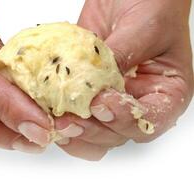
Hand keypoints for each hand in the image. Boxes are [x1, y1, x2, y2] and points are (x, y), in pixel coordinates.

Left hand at [55, 0, 193, 160]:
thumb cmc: (154, 6)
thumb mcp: (146, 28)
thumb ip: (124, 56)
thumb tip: (98, 84)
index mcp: (165, 93)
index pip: (149, 122)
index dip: (125, 120)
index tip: (103, 102)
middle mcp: (137, 102)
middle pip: (117, 134)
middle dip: (92, 130)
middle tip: (70, 121)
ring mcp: (110, 100)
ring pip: (94, 132)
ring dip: (75, 132)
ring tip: (58, 122)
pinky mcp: (86, 92)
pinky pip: (74, 113)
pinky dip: (60, 116)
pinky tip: (48, 111)